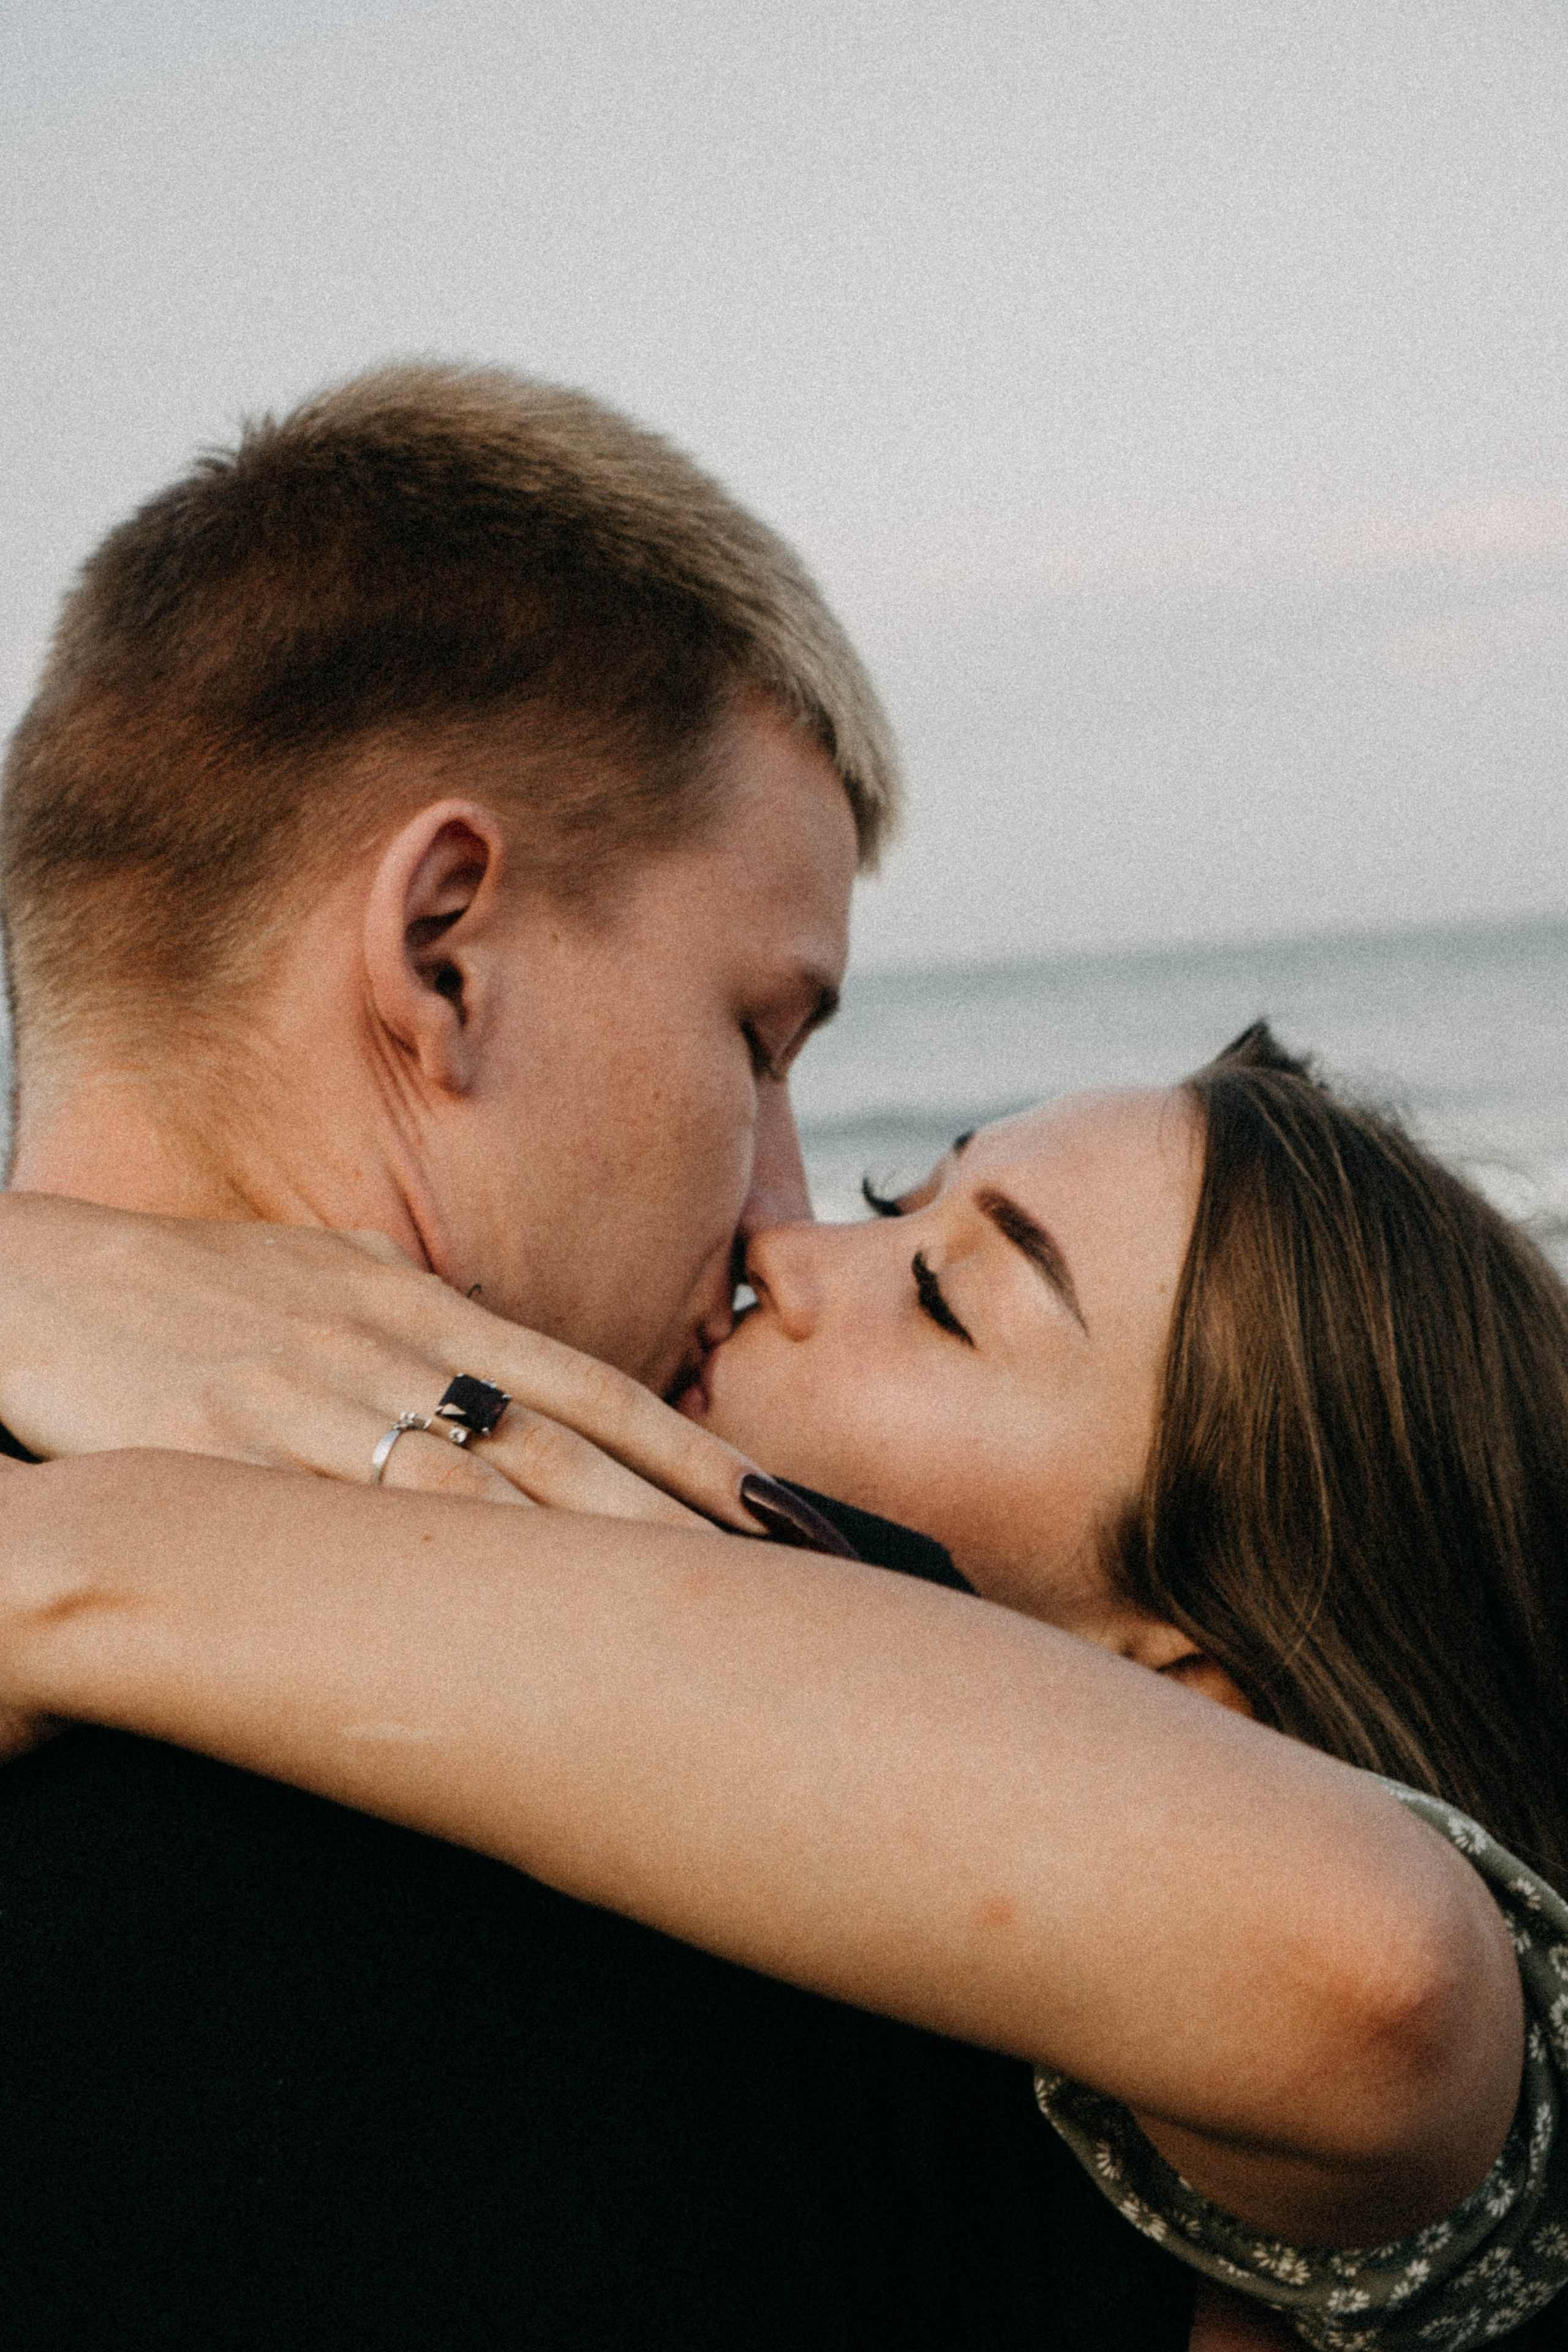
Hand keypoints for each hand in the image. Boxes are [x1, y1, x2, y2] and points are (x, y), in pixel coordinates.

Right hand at [0, 1196, 832, 1540]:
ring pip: (471, 1492)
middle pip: (557, 1449)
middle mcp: (382, 1348)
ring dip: (584, 1557)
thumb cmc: (186, 1288)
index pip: (590, 1385)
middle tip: (782, 1586)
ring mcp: (302, 1402)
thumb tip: (504, 1358)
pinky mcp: (217, 1456)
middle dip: (675, 1522)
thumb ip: (421, 1322)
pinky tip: (498, 1631)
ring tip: (685, 1621)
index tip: (783, 1509)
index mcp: (417, 1305)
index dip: (694, 1449)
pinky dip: (429, 1577)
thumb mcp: (322, 1279)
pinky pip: (340, 1527)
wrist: (31, 1277)